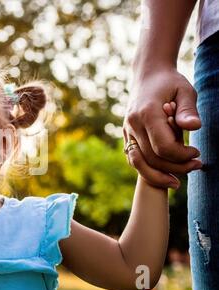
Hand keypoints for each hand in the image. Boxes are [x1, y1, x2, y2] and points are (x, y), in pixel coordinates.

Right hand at [123, 68, 201, 188]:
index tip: (197, 152)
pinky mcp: (127, 135)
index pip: (163, 147)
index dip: (182, 155)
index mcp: (146, 114)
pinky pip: (134, 158)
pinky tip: (164, 173)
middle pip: (152, 158)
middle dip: (175, 167)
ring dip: (158, 175)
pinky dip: (147, 169)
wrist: (148, 75)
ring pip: (138, 163)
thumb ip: (188, 110)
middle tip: (196, 165)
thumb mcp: (185, 90)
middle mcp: (133, 125)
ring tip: (177, 181)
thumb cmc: (170, 82)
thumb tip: (194, 127)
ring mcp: (127, 131)